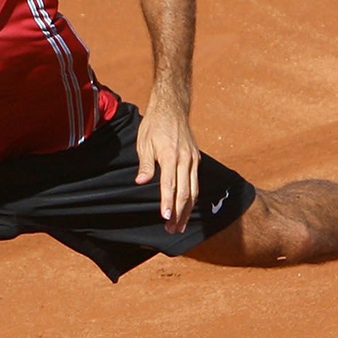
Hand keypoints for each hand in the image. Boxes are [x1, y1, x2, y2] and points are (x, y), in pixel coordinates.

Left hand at [133, 102, 200, 234]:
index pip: (170, 185)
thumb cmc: (154, 124)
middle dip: (179, 213)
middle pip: (185, 192)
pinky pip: (196, 182)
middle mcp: (185, 159)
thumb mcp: (144, 142)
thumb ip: (145, 164)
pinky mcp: (196, 159)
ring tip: (180, 224)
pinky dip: (192, 197)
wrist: (172, 108)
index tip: (165, 218)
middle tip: (173, 229)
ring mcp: (193, 159)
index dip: (167, 203)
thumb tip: (141, 181)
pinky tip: (187, 208)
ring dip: (187, 209)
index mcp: (170, 155)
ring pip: (194, 190)